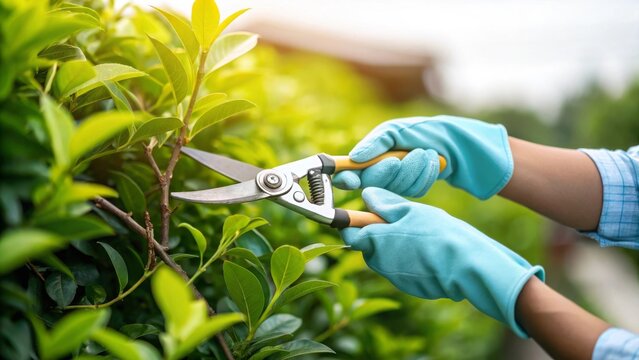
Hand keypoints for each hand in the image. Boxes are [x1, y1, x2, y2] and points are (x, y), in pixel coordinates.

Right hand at [333, 115, 512, 198]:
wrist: (448, 141)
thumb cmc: (417, 131)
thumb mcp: (394, 130)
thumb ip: (374, 143)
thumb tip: (354, 158)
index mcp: (367, 158)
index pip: (348, 174)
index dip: (346, 180)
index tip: (351, 180)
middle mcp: (378, 174)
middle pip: (372, 184)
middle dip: (386, 171)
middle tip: (396, 159)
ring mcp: (396, 185)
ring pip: (396, 187)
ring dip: (412, 168)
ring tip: (422, 152)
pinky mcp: (413, 191)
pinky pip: (414, 190)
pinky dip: (424, 174)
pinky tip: (430, 163)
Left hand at [340, 187, 543, 336]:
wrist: (466, 266)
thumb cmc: (438, 233)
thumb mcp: (411, 210)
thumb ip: (385, 204)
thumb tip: (367, 196)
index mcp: (374, 241)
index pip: (348, 232)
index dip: (355, 222)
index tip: (370, 213)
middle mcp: (378, 262)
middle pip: (368, 245)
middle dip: (379, 234)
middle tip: (404, 221)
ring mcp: (394, 277)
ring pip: (387, 257)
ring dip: (396, 246)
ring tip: (422, 236)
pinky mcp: (410, 287)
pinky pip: (404, 269)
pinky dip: (411, 260)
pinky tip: (431, 252)